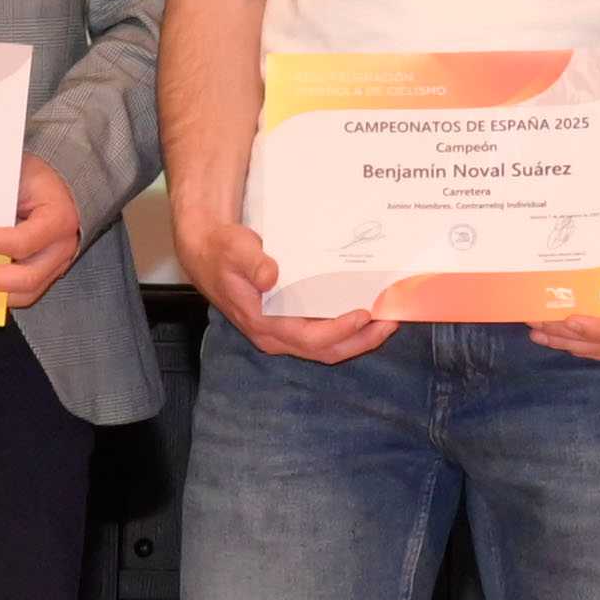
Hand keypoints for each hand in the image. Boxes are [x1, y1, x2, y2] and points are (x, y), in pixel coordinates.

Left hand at [0, 158, 90, 310]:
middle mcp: (62, 248)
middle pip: (26, 277)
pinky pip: (23, 293)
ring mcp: (57, 265)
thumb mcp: (17, 175)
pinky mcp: (47, 275)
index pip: (22, 241)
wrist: (62, 190)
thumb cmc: (38, 180)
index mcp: (58, 219)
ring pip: (25, 293)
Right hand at [189, 192, 388, 362]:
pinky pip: (325, 333)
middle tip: (391, 320)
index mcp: (264, 324)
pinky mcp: (292, 322)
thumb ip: (252, 262)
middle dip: (362, 340)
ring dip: (361, 336)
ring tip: (389, 318)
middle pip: (327, 350)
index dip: (339, 330)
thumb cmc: (222, 251)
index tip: (363, 313)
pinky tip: (368, 310)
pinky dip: (349, 327)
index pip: (309, 339)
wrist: (208, 253)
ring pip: (329, 346)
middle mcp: (277, 336)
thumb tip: (272, 276)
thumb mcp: (234, 249)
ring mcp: (285, 332)